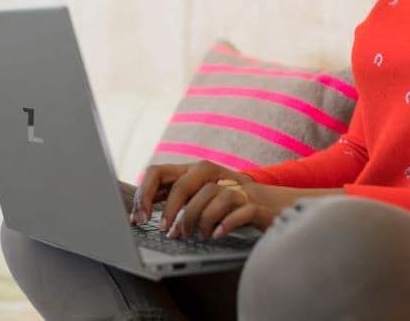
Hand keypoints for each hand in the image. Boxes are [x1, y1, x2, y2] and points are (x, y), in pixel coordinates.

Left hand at [131, 160, 252, 227]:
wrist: (270, 204)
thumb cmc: (226, 203)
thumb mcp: (198, 196)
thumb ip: (173, 199)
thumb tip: (140, 216)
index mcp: (191, 171)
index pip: (157, 172)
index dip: (144, 195)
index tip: (139, 220)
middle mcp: (210, 173)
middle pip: (182, 185)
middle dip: (170, 212)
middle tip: (166, 233)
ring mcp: (232, 186)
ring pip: (208, 197)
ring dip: (197, 221)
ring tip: (195, 237)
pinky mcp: (252, 202)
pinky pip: (233, 210)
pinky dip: (223, 224)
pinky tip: (215, 235)